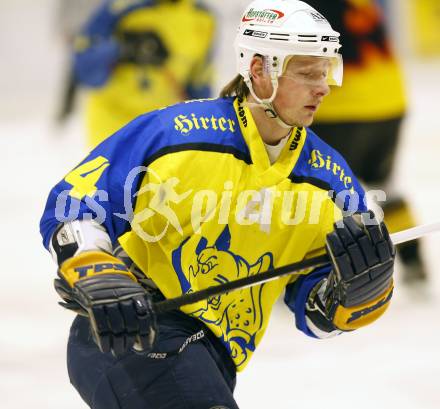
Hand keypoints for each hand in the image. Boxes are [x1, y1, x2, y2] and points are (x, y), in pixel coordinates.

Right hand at [73, 273, 156, 356]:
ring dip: (118, 343)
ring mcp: (109, 300)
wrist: (96, 272)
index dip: (145, 334)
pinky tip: (106, 348)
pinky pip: (101, 327)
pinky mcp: (94, 304)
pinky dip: (104, 341)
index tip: (144, 346)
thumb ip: (141, 310)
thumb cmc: (119, 289)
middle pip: (131, 325)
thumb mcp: (133, 293)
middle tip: (126, 349)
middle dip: (129, 341)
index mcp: (137, 294)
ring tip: (117, 351)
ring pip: (117, 328)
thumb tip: (149, 335)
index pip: (145, 317)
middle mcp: (124, 297)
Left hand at [324, 212, 394, 329]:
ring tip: (337, 225)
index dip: (372, 223)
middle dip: (353, 225)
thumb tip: (364, 215)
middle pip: (364, 240)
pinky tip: (330, 236)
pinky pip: (339, 258)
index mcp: (387, 261)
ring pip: (350, 247)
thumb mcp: (377, 260)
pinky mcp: (346, 280)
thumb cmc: (367, 273)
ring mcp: (361, 275)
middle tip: (345, 218)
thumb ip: (374, 241)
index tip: (365, 212)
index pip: (381, 238)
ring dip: (342, 232)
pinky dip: (334, 244)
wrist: (359, 303)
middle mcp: (376, 268)